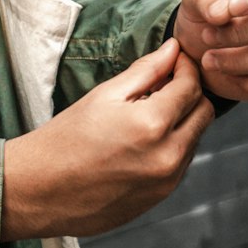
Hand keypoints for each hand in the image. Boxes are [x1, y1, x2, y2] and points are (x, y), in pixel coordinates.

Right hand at [1, 39, 213, 240]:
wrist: (43, 189)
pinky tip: (143, 137)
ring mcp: (167, 181)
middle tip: (166, 81)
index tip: (175, 59)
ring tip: (149, 109)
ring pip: (196, 137)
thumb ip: (145, 71)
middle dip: (191, 92)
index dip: (186, 67)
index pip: (191, 86)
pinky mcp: (161, 197)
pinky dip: (173, 142)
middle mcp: (168, 156)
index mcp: (152, 124)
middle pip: (204, 113)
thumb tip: (172, 49)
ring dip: (183, 118)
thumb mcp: (104, 95)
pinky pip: (182, 161)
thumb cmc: (66, 137)